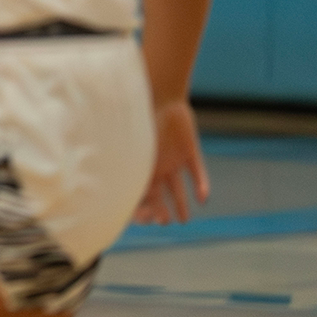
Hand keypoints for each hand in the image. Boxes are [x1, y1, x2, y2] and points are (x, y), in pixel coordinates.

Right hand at [134, 99, 209, 224]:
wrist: (160, 94)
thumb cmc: (139, 120)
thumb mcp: (131, 150)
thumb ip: (125, 171)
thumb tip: (112, 193)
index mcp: (140, 166)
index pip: (140, 193)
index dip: (143, 207)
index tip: (149, 219)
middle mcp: (156, 165)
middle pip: (158, 193)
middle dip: (161, 209)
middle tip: (166, 222)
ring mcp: (173, 159)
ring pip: (178, 187)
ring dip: (181, 203)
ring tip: (184, 219)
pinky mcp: (190, 151)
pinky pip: (197, 171)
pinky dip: (201, 185)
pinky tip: (204, 198)